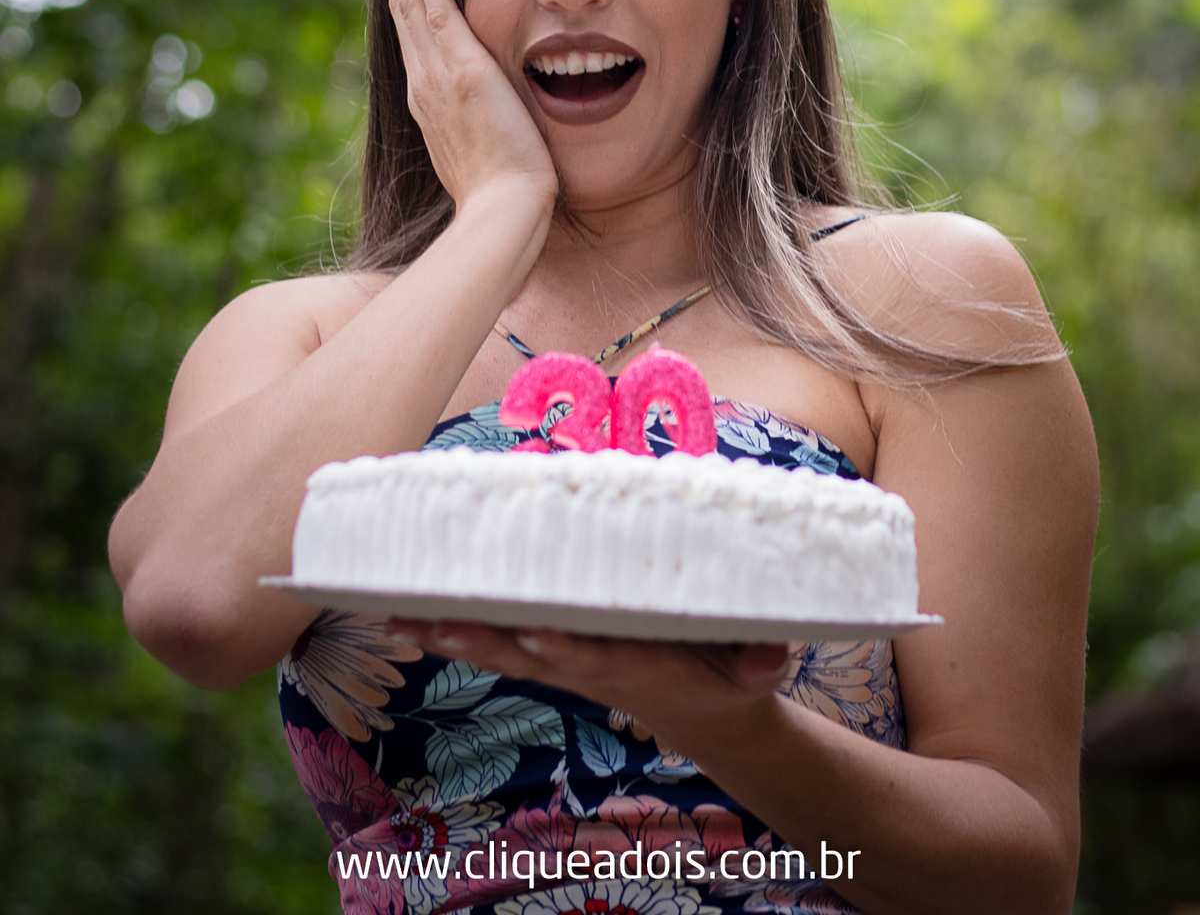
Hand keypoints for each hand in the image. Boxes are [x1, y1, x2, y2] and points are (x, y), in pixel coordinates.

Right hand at [379, 0, 557, 218]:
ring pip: (411, 2)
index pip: (413, 30)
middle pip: (403, 7)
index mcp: (428, 99)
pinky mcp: (461, 73)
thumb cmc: (503, 193)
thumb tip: (484, 119)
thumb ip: (478, 125)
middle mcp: (422, 83)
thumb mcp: (482, 150)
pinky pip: (437, 16)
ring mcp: (436, 77)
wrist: (504, 214)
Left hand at [385, 617, 790, 763]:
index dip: (566, 648)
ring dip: (449, 633)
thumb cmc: (729, 675)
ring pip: (499, 647)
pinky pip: (494, 641)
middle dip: (482, 638)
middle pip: (528, 653)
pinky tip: (403, 615)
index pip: (595, 658)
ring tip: (396, 614)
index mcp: (638, 666)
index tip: (535, 634)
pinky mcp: (551, 654)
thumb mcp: (757, 669)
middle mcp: (589, 666)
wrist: (705, 712)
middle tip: (435, 620)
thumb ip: (761, 658)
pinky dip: (450, 628)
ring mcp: (564, 663)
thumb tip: (773, 650)